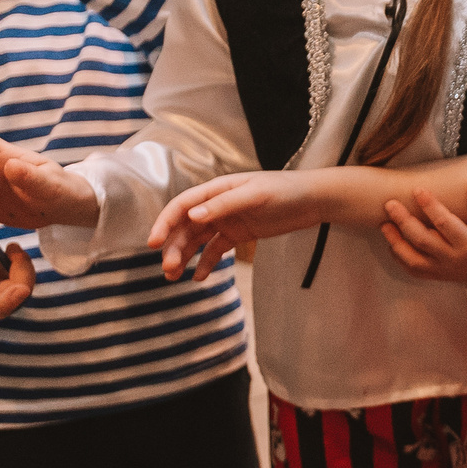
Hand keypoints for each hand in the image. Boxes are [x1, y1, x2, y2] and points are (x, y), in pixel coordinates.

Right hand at [150, 171, 329, 280]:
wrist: (313, 200)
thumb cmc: (285, 190)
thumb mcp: (254, 195)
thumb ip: (223, 205)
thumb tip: (193, 216)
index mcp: (216, 190)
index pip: (182, 206)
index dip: (165, 223)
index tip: (153, 243)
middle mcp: (216, 205)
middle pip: (186, 227)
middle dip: (174, 247)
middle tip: (168, 270)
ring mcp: (226, 220)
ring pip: (197, 240)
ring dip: (184, 257)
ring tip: (174, 277)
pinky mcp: (238, 235)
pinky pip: (216, 250)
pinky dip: (206, 263)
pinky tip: (199, 278)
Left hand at [377, 187, 466, 287]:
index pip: (445, 223)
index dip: (430, 206)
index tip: (417, 190)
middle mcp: (454, 258)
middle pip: (423, 240)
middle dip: (404, 221)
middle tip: (390, 204)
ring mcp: (443, 270)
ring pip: (413, 259)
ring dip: (396, 241)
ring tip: (384, 224)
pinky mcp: (437, 276)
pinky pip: (413, 270)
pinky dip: (400, 257)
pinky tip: (392, 242)